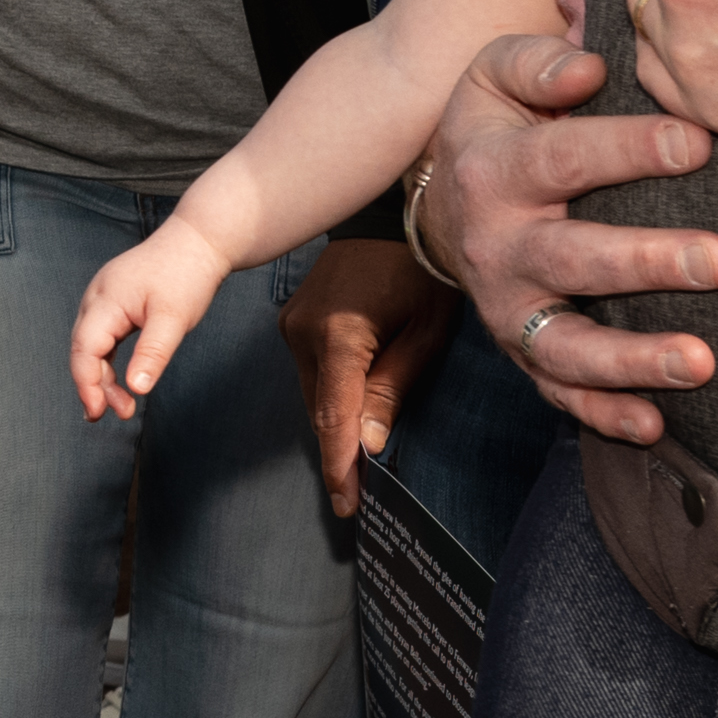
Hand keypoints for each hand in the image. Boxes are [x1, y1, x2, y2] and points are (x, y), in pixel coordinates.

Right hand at [68, 229, 226, 422]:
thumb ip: (153, 353)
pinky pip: (103, 337)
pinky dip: (108, 361)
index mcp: (105, 300)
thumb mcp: (173, 318)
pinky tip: (118, 380)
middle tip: (119, 414)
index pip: (84, 349)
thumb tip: (137, 388)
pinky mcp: (116, 302)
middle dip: (94, 385)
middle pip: (83, 349)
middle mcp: (96, 298)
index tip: (100, 412)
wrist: (198, 240)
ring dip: (101, 376)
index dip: (87, 384)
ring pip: (91, 345)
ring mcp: (104, 298)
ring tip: (120, 405)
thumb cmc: (186, 274)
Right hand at [279, 235, 452, 522]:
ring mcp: (291, 324)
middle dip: (339, 452)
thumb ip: (394, 387)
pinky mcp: (293, 319)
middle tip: (357, 498)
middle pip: (320, 409)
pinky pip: (311, 371)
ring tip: (357, 467)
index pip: (335, 415)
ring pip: (313, 392)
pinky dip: (330, 396)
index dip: (341, 464)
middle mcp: (302, 332)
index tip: (347, 505)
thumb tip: (369, 445)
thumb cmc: (421, 269)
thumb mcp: (426, 330)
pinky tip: (350, 415)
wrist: (387, 212)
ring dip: (335, 424)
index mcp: (338, 335)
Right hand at [429, 31, 717, 444]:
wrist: (442, 202)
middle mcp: (497, 245)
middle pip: (573, 258)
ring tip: (703, 362)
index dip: (630, 150)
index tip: (699, 143)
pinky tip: (654, 426)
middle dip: (648, 262)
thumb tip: (589, 70)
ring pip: (564, 343)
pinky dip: (601, 414)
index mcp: (496, 169)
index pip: (566, 157)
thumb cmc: (497, 127)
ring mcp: (508, 306)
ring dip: (632, 359)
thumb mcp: (494, 75)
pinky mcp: (520, 348)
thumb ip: (537, 62)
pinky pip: (556, 391)